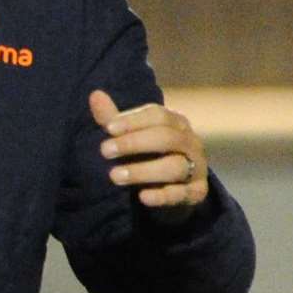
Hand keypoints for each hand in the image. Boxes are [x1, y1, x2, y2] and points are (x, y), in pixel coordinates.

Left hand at [89, 89, 208, 221]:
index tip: (108, 128)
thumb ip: (113, 119)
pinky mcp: (197, 192)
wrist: (174, 185)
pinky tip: (143, 197)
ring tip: (115, 176)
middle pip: (167, 138)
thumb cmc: (147, 153)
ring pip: (175, 167)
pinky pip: (183, 194)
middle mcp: (190, 142)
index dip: (133, 121)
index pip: (158, 115)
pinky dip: (163, 196)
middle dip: (134, 143)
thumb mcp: (129, 135)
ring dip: (143, 171)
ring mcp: (197, 167)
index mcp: (175, 123)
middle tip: (104, 151)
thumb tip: (95, 94)